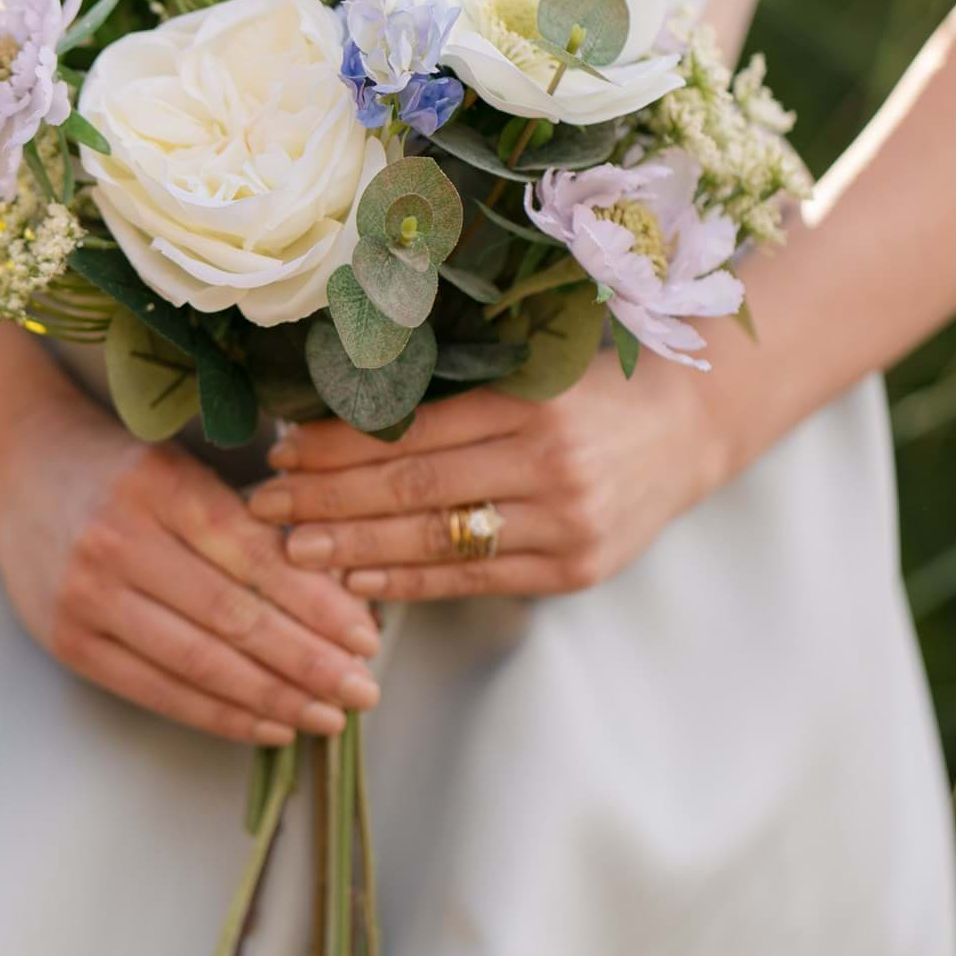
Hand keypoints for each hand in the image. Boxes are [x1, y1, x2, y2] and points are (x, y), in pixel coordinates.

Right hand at [0, 397, 382, 742]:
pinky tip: (270, 724)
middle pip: (231, 617)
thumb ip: (247, 522)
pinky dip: (219, 714)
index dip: (315, 602)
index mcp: (160, 487)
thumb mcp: (182, 471)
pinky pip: (157, 690)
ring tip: (329, 717)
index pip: (253, 556)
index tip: (368, 635)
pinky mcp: (70, 643)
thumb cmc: (121, 470)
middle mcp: (118, 542)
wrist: (15, 473)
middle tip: (365, 690)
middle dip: (307, 662)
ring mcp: (87, 597)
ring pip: (198, 662)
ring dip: (273, 698)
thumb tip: (337, 589)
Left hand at [247, 354, 728, 600]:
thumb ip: (452, 395)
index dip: (340, 444)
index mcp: (529, 403)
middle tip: (266, 503)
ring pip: (437, 539)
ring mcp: (565, 523)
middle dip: (329, 498)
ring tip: (294, 548)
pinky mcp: (575, 569)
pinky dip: (411, 581)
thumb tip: (344, 410)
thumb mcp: (529, 374)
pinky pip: (475, 579)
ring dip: (354, 547)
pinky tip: (359, 581)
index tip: (283, 448)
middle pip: (413, 487)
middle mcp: (548, 464)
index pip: (412, 430)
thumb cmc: (590, 392)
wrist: (689, 431)